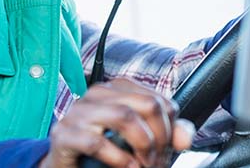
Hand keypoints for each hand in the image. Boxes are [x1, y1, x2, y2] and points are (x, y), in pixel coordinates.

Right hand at [40, 78, 195, 167]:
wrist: (68, 167)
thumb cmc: (104, 151)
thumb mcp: (139, 140)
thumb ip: (166, 134)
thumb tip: (185, 137)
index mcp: (116, 89)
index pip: (159, 100)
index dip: (170, 129)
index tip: (168, 151)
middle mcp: (97, 94)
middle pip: (147, 105)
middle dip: (159, 138)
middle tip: (157, 161)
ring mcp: (78, 112)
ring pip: (125, 116)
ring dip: (142, 146)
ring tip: (144, 165)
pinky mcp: (64, 134)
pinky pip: (97, 142)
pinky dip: (120, 159)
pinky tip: (128, 167)